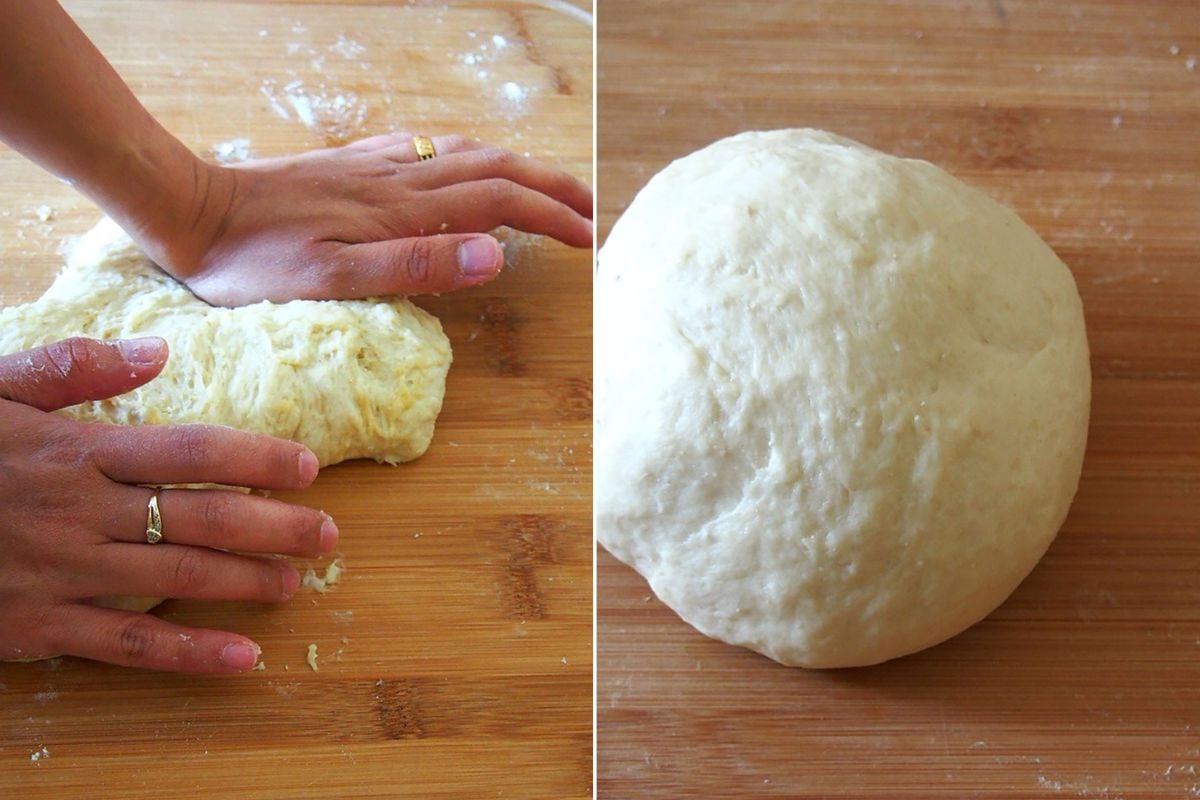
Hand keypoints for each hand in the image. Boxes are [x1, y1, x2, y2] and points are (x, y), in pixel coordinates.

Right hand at [0, 336, 337, 672]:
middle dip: (275, 526)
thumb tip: (156, 353)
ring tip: (298, 583)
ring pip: (176, 577)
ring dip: (246, 582)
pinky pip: (126, 645)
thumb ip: (71, 368)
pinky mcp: (38, 625)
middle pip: (201, 516)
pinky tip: (242, 657)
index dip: (256, 457)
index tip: (307, 466)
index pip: (190, 449)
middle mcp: (82, 510)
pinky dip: (188, 654)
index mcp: (77, 449)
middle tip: (328, 535)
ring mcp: (63, 571)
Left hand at [138, 133, 593, 305]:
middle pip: (494, 170)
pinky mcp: (351, 165)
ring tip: (545, 188)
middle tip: (588, 209)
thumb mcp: (332, 280)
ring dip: (515, 169)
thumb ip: (417, 266)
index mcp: (401, 212)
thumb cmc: (253, 262)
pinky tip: (464, 165)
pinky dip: (467, 157)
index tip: (586, 238)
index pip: (498, 204)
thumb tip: (496, 255)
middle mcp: (397, 180)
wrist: (190, 213)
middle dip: (548, 186)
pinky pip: (426, 150)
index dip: (548, 217)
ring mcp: (374, 168)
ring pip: (464, 155)